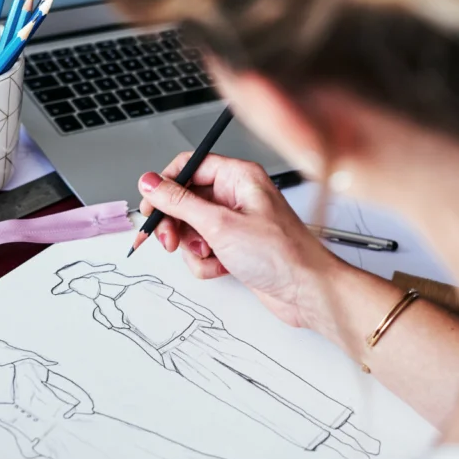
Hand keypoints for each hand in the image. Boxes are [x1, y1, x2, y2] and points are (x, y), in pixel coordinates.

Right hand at [138, 154, 336, 326]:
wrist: (308, 292)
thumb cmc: (283, 254)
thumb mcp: (221, 224)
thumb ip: (180, 202)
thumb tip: (151, 183)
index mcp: (239, 176)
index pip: (189, 166)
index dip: (165, 186)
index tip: (150, 206)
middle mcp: (238, 195)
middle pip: (185, 200)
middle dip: (176, 224)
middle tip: (170, 241)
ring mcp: (236, 222)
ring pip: (191, 229)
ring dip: (193, 248)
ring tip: (209, 255)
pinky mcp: (236, 246)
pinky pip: (204, 250)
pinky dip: (207, 262)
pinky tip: (222, 268)